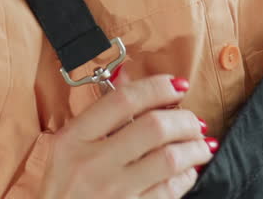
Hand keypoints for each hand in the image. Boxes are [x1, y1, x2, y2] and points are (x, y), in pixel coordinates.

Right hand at [40, 72, 213, 198]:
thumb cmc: (60, 187)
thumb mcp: (66, 147)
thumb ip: (99, 112)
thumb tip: (127, 75)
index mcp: (73, 139)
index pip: (123, 100)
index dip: (157, 87)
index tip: (176, 85)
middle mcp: (93, 163)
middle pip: (154, 127)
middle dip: (184, 119)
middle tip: (193, 120)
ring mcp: (113, 191)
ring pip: (169, 159)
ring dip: (194, 147)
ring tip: (201, 144)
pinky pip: (170, 190)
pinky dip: (187, 176)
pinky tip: (189, 170)